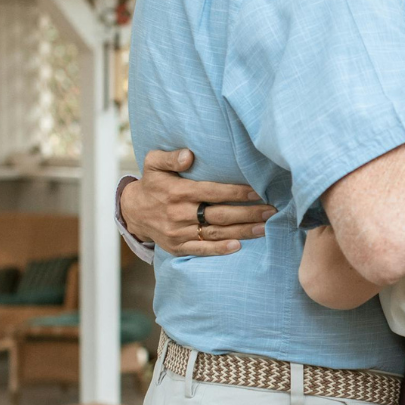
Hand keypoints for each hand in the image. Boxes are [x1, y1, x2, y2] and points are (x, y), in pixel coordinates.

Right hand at [120, 149, 276, 256]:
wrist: (133, 212)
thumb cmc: (151, 183)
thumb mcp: (153, 163)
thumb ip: (170, 157)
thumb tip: (190, 155)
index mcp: (178, 192)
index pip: (213, 192)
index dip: (236, 192)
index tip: (258, 191)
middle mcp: (180, 213)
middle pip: (220, 214)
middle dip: (248, 213)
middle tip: (272, 211)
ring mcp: (179, 232)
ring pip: (216, 233)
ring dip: (242, 231)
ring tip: (265, 228)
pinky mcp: (178, 247)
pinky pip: (201, 249)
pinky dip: (220, 250)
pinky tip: (238, 247)